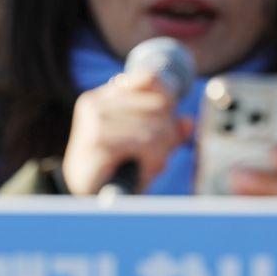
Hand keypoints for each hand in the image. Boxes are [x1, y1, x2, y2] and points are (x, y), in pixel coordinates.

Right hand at [62, 72, 192, 194]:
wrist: (88, 197)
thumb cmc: (118, 168)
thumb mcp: (146, 143)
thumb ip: (166, 130)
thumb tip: (188, 122)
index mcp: (104, 97)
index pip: (149, 78)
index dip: (168, 100)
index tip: (168, 124)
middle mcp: (95, 103)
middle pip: (159, 105)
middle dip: (168, 133)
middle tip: (158, 155)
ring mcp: (93, 122)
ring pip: (155, 127)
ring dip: (161, 152)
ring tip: (148, 165)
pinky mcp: (96, 143)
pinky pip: (145, 143)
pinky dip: (153, 160)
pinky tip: (144, 170)